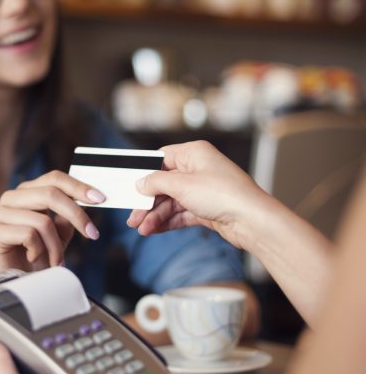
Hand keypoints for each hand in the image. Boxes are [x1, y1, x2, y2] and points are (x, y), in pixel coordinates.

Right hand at [0, 170, 104, 272]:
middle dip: (76, 215)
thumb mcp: (59, 233)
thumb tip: (89, 198)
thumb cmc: (36, 257)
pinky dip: (39, 251)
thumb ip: (68, 215)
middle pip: (50, 194)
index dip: (78, 186)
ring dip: (56, 246)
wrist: (16, 282)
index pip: (54, 179)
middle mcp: (12, 198)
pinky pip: (28, 235)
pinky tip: (33, 258)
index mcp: (28, 192)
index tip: (100, 198)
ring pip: (42, 220)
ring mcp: (0, 213)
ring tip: (57, 260)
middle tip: (92, 233)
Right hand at [127, 141, 269, 249]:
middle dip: (147, 202)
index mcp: (194, 153)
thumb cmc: (225, 194)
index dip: (145, 174)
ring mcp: (203, 190)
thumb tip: (140, 182)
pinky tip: (154, 229)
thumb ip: (156, 183)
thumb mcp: (182, 185)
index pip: (161, 159)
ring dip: (155, 215)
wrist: (252, 221)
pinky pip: (180, 213)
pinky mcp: (206, 208)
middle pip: (164, 184)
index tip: (130, 187)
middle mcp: (198, 169)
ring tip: (143, 229)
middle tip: (133, 217)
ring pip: (171, 202)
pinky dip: (167, 221)